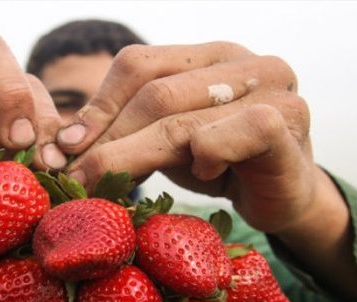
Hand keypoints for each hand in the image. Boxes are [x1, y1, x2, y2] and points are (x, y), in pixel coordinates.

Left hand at [59, 42, 318, 234]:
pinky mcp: (291, 120)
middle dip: (107, 141)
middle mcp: (241, 60)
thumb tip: (65, 143)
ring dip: (135, 158)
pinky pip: (239, 131)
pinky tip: (203, 174)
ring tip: (107, 188)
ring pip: (183, 118)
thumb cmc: (223, 164)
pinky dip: (210, 153)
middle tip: (75, 180)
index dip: (98, 107)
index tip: (67, 149)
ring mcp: (271, 86)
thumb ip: (130, 127)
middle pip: (155, 93)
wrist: (284, 192)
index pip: (138, 64)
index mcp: (207, 54)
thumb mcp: (170, 140)